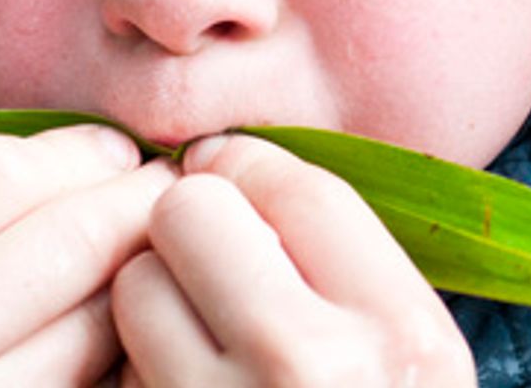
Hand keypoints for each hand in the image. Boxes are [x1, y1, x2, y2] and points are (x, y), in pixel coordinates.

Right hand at [0, 125, 177, 386]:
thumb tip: (89, 161)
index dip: (72, 153)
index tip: (113, 152)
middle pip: (67, 234)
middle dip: (135, 203)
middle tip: (170, 195)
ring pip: (104, 314)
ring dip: (142, 281)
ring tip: (154, 269)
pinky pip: (104, 384)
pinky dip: (129, 356)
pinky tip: (133, 344)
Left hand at [110, 134, 475, 386]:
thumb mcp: (419, 363)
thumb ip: (357, 273)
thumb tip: (231, 165)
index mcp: (404, 333)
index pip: (299, 188)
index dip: (247, 164)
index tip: (225, 168)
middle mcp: (315, 367)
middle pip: (194, 211)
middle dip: (193, 226)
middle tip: (205, 261)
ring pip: (135, 282)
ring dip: (153, 300)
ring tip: (192, 339)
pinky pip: (111, 365)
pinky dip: (131, 369)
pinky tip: (177, 384)